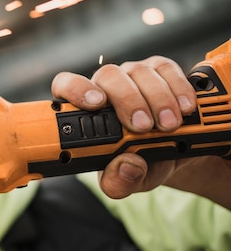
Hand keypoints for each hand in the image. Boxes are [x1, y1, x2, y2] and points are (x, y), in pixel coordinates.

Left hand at [51, 56, 230, 209]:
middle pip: (108, 76)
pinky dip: (177, 88)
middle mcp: (105, 87)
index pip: (65, 86)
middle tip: (143, 127)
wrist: (176, 153)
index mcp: (85, 110)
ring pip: (138, 72)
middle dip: (128, 101)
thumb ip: (119, 181)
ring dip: (156, 99)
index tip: (95, 104)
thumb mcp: (129, 180)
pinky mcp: (159, 70)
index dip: (75, 89)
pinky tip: (184, 108)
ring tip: (168, 126)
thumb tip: (126, 167)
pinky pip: (165, 69)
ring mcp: (132, 75)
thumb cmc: (141, 162)